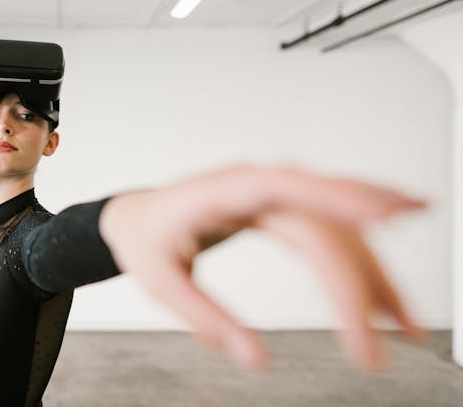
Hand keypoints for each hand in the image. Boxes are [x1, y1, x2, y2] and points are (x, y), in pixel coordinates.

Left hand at [98, 165, 426, 371]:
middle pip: (323, 221)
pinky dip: (359, 263)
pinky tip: (383, 293)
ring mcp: (272, 195)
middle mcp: (255, 186)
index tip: (390, 214)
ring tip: (404, 323)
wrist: (138, 219)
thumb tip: (254, 358)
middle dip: (363, 275)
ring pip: (337, 226)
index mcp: (220, 192)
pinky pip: (329, 231)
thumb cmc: (147, 242)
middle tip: (394, 331)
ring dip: (375, 271)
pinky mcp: (282, 209)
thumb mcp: (162, 283)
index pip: (286, 187)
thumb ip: (205, 318)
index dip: (340, 195)